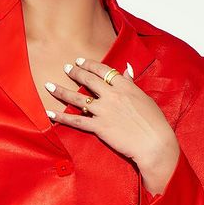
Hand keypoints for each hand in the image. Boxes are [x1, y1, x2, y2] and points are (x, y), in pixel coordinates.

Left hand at [44, 57, 178, 179]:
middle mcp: (112, 96)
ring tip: (49, 85)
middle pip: (88, 80)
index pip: (103, 70)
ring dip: (61, 91)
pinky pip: (76, 120)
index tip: (79, 61)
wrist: (154, 143)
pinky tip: (49, 113)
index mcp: (125, 86)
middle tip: (65, 68)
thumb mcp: (144, 98)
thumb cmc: (154, 122)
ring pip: (77, 98)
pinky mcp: (99, 127)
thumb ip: (131, 83)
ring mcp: (104, 111)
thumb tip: (126, 69)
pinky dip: (61, 117)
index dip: (89, 64)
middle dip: (74, 73)